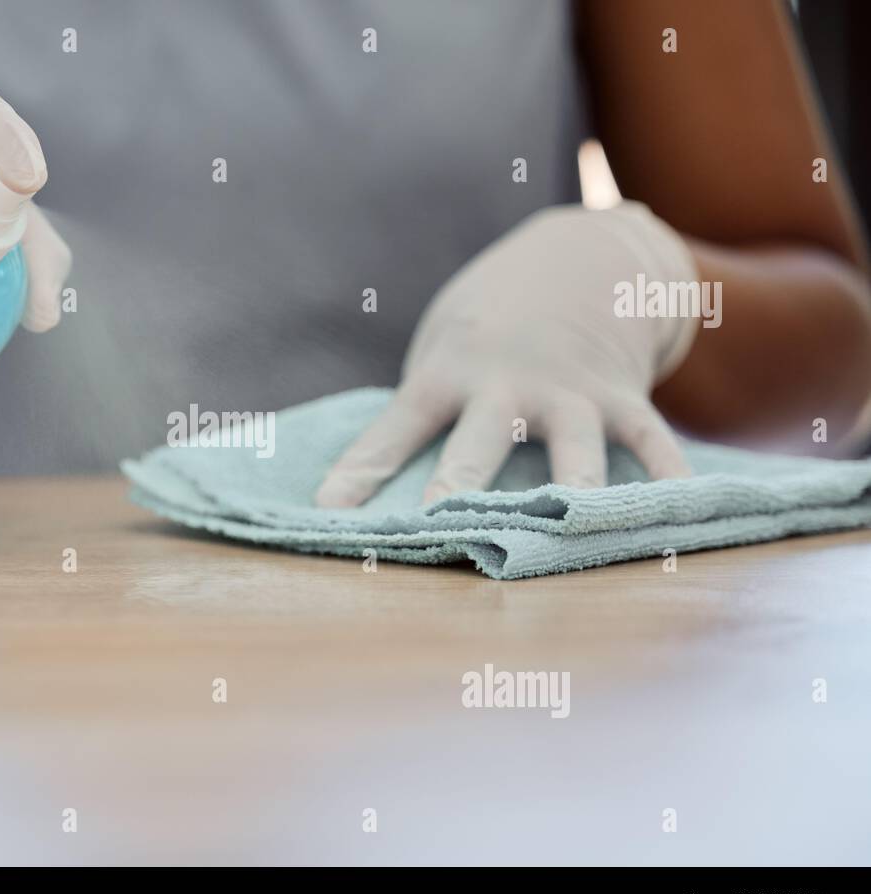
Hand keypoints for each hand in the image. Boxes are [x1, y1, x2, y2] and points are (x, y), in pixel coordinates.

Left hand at [317, 202, 698, 507]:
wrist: (578, 256)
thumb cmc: (489, 321)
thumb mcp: (443, 345)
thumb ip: (425, 409)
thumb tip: (380, 483)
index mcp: (447, 374)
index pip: (395, 429)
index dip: (361, 470)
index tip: (329, 510)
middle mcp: (505, 386)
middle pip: (477, 443)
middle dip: (456, 483)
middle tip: (436, 522)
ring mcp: (568, 391)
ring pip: (572, 448)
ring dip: (569, 486)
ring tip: (569, 522)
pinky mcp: (621, 396)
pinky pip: (649, 440)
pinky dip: (667, 474)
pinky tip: (680, 509)